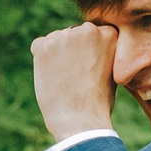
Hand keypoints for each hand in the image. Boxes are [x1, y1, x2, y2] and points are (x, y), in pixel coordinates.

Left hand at [30, 22, 117, 141]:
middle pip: (74, 34)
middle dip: (72, 50)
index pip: (93, 34)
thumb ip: (102, 51)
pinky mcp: (44, 46)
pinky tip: (51, 77)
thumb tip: (87, 45)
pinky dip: (41, 59)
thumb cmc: (98, 102)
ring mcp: (65, 36)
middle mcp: (88, 30)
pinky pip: (38, 46)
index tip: (88, 69)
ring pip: (56, 40)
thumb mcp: (112, 70)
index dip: (88, 53)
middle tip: (75, 76)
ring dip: (57, 54)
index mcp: (109, 34)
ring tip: (64, 79)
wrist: (79, 120)